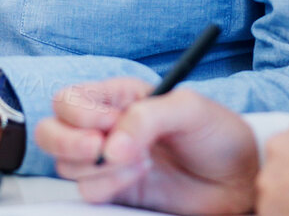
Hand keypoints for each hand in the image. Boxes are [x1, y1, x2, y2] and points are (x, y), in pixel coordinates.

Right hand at [37, 78, 257, 213]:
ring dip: (100, 166)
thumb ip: (147, 117)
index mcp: (119, 97)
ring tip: (141, 161)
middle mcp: (106, 127)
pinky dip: (109, 185)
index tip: (111, 122)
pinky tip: (140, 177)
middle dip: (66, 141)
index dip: (80, 112)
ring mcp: (108, 160)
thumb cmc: (217, 134)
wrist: (237, 178)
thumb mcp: (189, 109)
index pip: (70, 99)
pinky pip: (87, 191)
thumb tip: (111, 146)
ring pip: (66, 164)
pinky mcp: (115, 189)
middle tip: (97, 148)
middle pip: (51, 130)